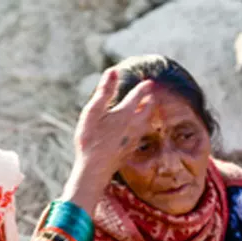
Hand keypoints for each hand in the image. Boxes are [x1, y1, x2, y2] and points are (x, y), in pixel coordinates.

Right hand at [61, 69, 154, 213]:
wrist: (94, 169)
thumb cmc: (90, 139)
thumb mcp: (93, 112)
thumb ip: (104, 91)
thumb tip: (113, 71)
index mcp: (125, 113)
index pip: (138, 95)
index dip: (144, 87)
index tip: (149, 82)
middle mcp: (134, 125)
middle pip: (147, 110)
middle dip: (149, 100)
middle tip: (151, 94)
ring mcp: (133, 139)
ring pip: (145, 123)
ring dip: (147, 115)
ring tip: (146, 110)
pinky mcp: (129, 150)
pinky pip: (139, 135)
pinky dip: (140, 129)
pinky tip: (136, 132)